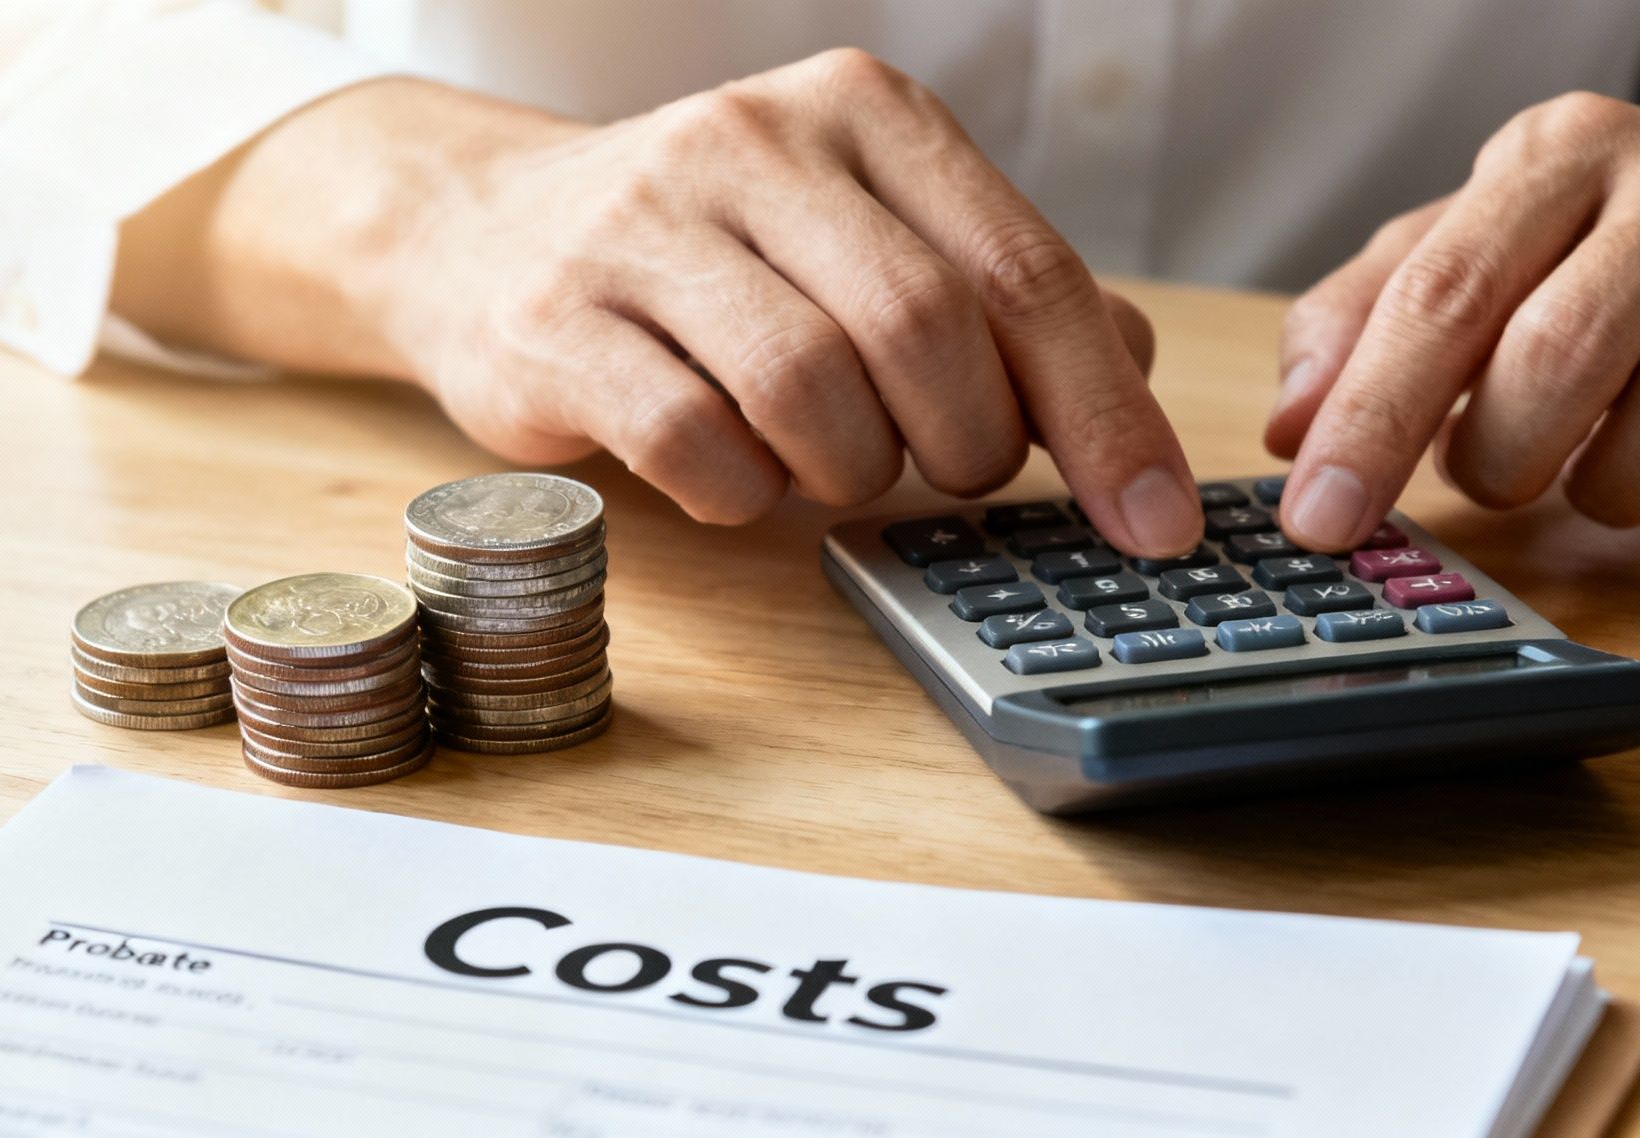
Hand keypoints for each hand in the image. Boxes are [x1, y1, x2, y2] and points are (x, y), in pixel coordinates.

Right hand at [118, 59, 1201, 556]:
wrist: (485, 232)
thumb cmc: (719, 257)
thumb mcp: (870, 240)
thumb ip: (1002, 298)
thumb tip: (1133, 370)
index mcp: (861, 112)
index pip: (1022, 270)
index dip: (1103, 414)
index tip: (1154, 523)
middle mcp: (752, 139)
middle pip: (923, 328)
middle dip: (963, 442)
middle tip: (948, 470)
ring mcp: (640, 226)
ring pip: (809, 388)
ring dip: (846, 468)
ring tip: (825, 458)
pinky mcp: (552, 321)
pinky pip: (692, 444)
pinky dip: (741, 492)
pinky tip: (733, 472)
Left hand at [1266, 93, 1639, 549]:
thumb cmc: (1615, 249)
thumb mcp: (1480, 247)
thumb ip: (1365, 320)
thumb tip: (1288, 425)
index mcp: (1560, 154)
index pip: (1443, 295)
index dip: (1370, 419)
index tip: (1318, 517)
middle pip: (1552, 363)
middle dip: (1495, 460)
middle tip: (1490, 473)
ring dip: (1601, 491)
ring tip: (1596, 459)